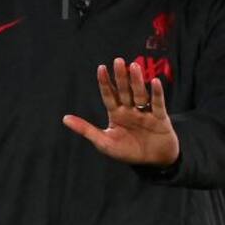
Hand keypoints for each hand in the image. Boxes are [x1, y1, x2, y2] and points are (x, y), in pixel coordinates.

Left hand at [62, 58, 179, 165]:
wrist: (153, 162)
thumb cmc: (128, 152)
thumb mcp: (104, 143)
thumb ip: (86, 129)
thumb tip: (64, 118)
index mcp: (116, 114)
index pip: (109, 95)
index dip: (105, 82)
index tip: (101, 68)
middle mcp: (130, 110)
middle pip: (125, 91)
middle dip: (121, 77)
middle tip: (118, 61)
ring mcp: (145, 112)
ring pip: (140, 94)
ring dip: (137, 81)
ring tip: (134, 66)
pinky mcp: (160, 118)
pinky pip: (157, 104)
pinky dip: (157, 94)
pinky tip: (155, 82)